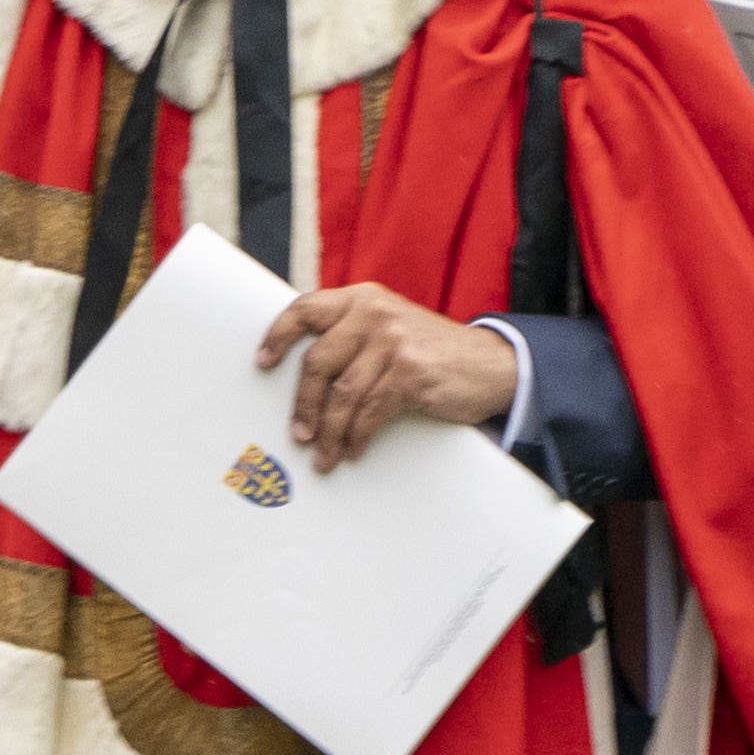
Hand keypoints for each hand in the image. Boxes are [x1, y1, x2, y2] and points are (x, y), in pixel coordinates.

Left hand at [259, 283, 519, 470]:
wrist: (491, 365)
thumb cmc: (430, 352)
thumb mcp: (389, 328)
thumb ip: (350, 336)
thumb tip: (302, 377)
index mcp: (361, 299)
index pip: (305, 309)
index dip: (278, 336)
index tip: (262, 363)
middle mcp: (374, 314)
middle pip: (317, 363)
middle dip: (303, 406)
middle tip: (298, 435)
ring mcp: (393, 342)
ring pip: (342, 395)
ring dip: (329, 432)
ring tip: (323, 455)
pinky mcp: (410, 373)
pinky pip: (369, 412)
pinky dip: (357, 437)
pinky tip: (353, 450)